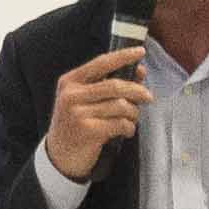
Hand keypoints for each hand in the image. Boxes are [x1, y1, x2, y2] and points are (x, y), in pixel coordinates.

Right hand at [39, 42, 149, 184]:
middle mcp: (72, 95)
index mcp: (70, 82)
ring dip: (133, 113)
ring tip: (131, 119)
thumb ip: (108, 84)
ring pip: (120, 106)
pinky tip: (126, 131)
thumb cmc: (76, 124)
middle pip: (115, 86)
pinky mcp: (88, 131)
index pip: (101, 63)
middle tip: (148, 97)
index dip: (123, 56)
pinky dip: (129, 128)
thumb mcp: (84, 101)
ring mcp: (78, 113)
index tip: (140, 52)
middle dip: (137, 90)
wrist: (59, 157)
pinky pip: (120, 124)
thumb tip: (139, 71)